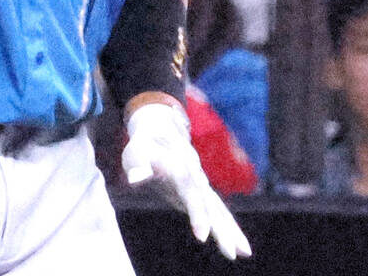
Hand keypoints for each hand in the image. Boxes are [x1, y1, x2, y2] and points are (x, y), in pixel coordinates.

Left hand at [122, 103, 251, 260]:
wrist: (162, 128)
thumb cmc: (145, 145)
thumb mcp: (135, 152)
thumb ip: (137, 166)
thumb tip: (135, 179)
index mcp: (179, 166)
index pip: (189, 191)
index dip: (197, 213)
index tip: (202, 236)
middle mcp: (195, 176)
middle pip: (209, 204)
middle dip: (220, 228)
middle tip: (230, 252)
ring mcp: (201, 184)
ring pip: (219, 209)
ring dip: (232, 230)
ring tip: (245, 253)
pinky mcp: (202, 193)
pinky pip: (219, 212)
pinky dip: (230, 227)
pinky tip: (242, 248)